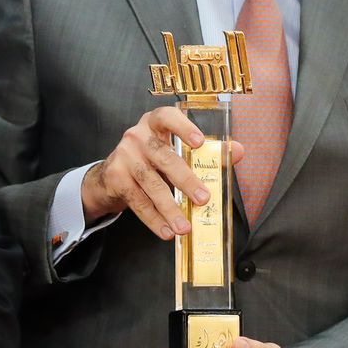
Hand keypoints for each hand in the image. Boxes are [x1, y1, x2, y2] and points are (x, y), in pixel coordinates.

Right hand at [81, 106, 243, 236]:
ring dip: (170, 208)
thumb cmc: (151, 159)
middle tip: (203, 198)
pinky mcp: (115, 178)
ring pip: (151, 184)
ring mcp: (124, 156)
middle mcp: (137, 136)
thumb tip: (237, 151)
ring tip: (185, 227)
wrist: (110, 176)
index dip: (183, 127)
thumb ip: (206, 150)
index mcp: (155, 123)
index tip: (199, 143)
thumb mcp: (174, 150)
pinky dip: (154, 219)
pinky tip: (167, 231)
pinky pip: (138, 201)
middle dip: (185, 180)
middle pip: (164, 157)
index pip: (167, 117)